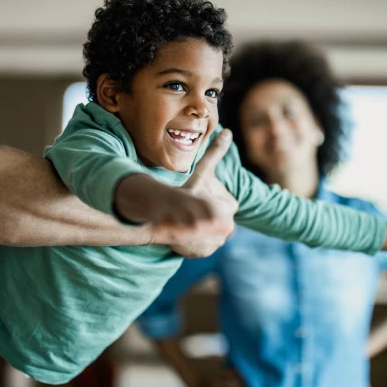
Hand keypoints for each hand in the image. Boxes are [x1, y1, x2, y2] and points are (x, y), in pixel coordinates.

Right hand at [150, 130, 238, 257]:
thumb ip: (216, 153)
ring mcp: (210, 243)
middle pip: (219, 223)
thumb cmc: (184, 191)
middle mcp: (221, 228)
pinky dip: (197, 243)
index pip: (227, 209)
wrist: (158, 215)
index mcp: (224, 210)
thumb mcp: (201, 172)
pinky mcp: (200, 253)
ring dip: (203, 231)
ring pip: (211, 236)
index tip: (202, 201)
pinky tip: (187, 234)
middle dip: (208, 219)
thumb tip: (228, 132)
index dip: (214, 204)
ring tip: (190, 222)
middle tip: (195, 212)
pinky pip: (203, 247)